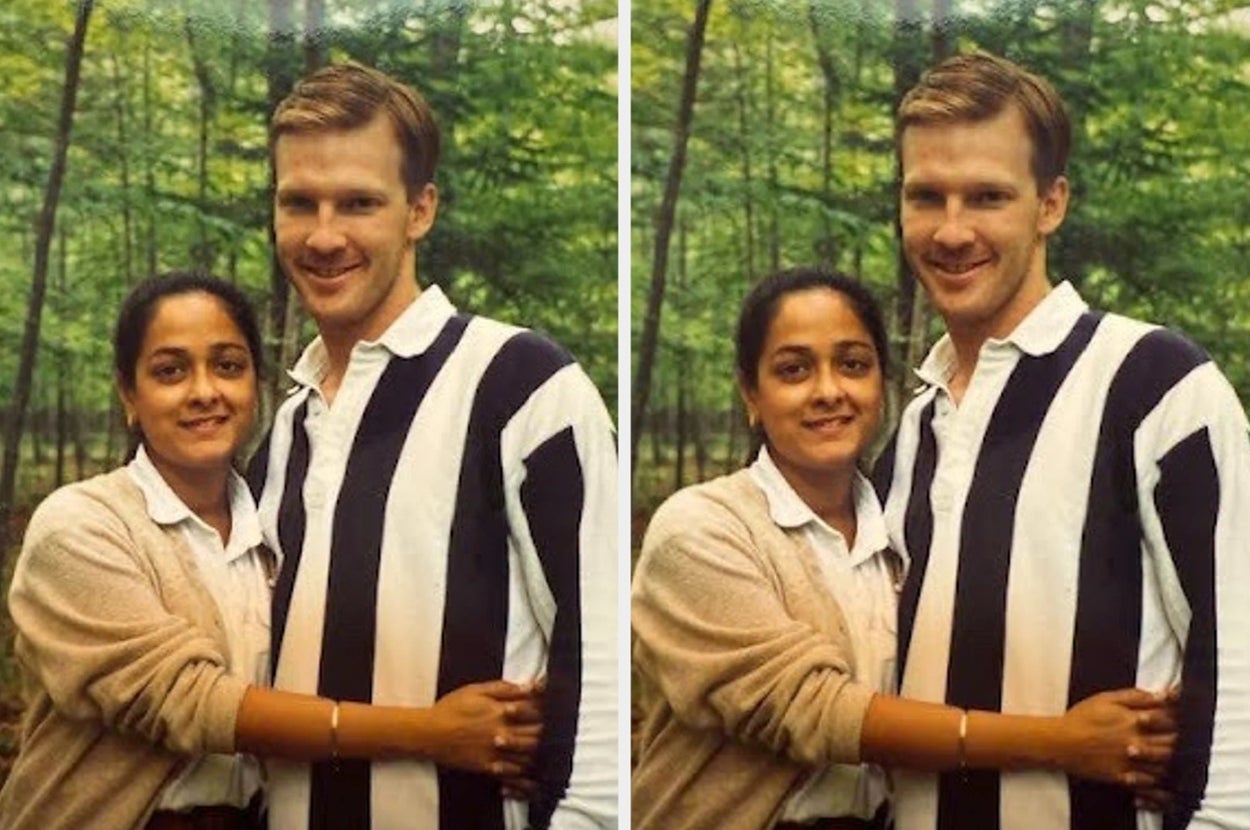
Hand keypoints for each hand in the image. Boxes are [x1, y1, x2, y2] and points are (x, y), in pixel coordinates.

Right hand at [426, 680, 543, 778]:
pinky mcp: (487, 766)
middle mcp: (501, 732)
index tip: (552, 707)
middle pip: (535, 734)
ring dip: (539, 751)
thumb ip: (503, 688)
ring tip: (546, 747)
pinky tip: (528, 766)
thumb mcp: (476, 690)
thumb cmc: (451, 708)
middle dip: (547, 731)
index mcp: (500, 711)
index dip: (546, 709)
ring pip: (528, 755)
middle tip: (554, 729)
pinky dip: (524, 770)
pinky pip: (512, 771)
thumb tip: (527, 686)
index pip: (533, 711)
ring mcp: (495, 751)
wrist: (429, 733)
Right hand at [1058, 688, 1176, 788]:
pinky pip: (1150, 782)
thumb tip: (1160, 695)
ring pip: (1165, 764)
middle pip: (1171, 743)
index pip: (1168, 720)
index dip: (1178, 717)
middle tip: (1180, 736)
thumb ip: (1134, 696)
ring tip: (1170, 754)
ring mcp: (1131, 761)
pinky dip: (1158, 778)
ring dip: (1172, 759)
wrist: (1060, 742)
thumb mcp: (1105, 698)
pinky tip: (1157, 772)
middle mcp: (1136, 742)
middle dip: (1180, 739)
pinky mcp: (1123, 777)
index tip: (1180, 716)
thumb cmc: (1081, 718)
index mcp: (1134, 721)